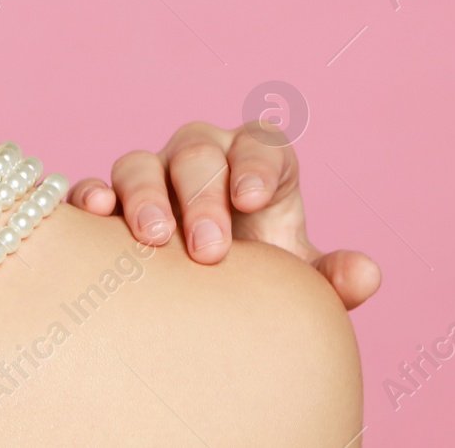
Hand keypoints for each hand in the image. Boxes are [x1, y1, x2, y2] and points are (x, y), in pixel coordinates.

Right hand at [68, 122, 381, 309]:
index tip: (255, 200)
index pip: (262, 145)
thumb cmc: (260, 282)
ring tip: (153, 239)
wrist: (210, 308)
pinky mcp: (109, 205)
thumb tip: (365, 275)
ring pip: (140, 162)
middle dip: (202, 195)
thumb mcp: (298, 284)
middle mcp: (202, 160)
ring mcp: (151, 178)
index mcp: (256, 165)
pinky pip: (92, 188)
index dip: (258, 164)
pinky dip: (89, 197)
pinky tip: (95, 217)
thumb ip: (331, 279)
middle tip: (209, 250)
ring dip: (144, 194)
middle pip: (197, 152)